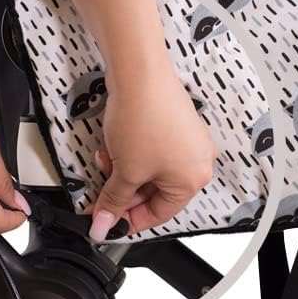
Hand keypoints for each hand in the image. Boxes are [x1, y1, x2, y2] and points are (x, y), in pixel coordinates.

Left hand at [88, 64, 216, 240]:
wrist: (139, 74)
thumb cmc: (142, 117)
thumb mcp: (125, 170)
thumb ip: (114, 201)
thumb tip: (104, 224)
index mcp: (193, 180)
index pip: (159, 214)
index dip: (129, 220)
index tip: (108, 222)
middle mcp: (197, 161)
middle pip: (155, 192)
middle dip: (124, 192)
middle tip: (100, 196)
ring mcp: (189, 140)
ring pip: (151, 171)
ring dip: (125, 172)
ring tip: (105, 162)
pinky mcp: (176, 124)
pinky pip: (153, 152)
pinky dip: (132, 155)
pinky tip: (114, 147)